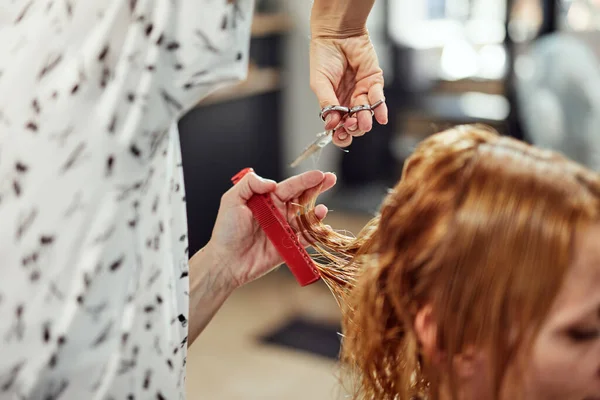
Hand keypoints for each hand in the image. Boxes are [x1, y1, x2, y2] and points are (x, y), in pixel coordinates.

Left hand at [208, 170, 336, 287]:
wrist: (225, 261)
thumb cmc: (226, 231)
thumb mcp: (232, 200)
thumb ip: (251, 184)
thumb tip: (272, 182)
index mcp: (267, 200)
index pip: (290, 186)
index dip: (305, 180)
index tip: (319, 174)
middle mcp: (278, 213)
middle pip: (302, 198)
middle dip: (317, 189)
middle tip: (331, 180)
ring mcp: (284, 231)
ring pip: (306, 219)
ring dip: (316, 213)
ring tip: (322, 209)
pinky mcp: (287, 248)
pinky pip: (304, 239)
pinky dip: (313, 234)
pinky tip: (319, 227)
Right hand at [310, 33, 387, 147]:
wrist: (337, 34)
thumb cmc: (324, 56)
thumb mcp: (319, 83)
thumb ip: (327, 103)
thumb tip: (331, 125)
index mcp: (333, 104)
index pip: (339, 126)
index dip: (341, 134)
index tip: (340, 135)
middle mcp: (348, 101)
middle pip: (355, 124)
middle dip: (354, 128)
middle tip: (351, 124)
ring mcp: (362, 93)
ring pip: (367, 114)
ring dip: (366, 120)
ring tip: (363, 121)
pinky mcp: (374, 82)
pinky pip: (378, 99)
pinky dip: (381, 109)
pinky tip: (381, 117)